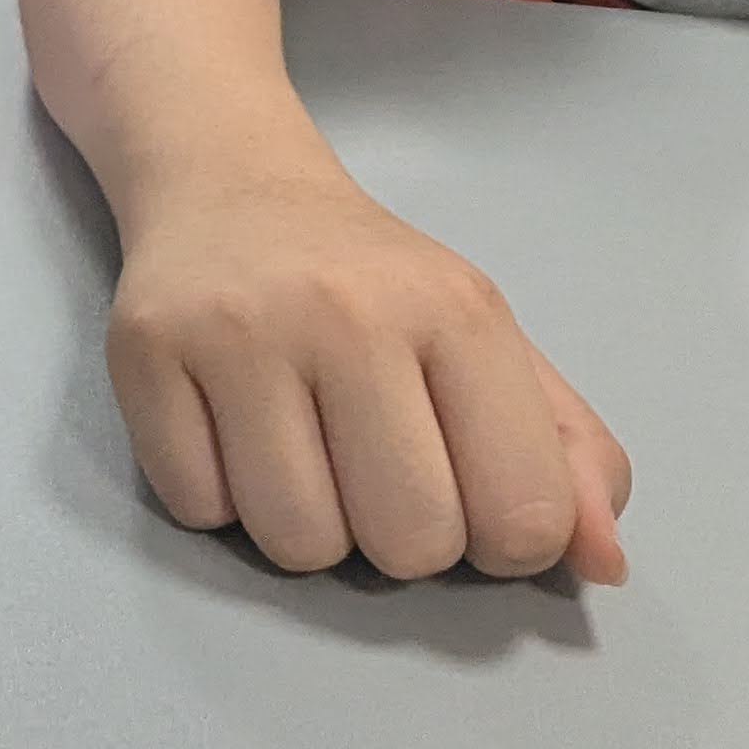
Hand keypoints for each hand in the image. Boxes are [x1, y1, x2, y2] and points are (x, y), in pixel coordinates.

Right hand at [104, 165, 628, 583]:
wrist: (228, 183)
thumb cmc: (373, 283)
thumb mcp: (491, 345)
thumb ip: (565, 454)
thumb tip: (604, 565)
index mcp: (456, 310)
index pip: (520, 516)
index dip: (505, 543)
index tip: (472, 496)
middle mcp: (348, 313)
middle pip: (409, 544)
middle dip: (402, 540)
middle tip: (378, 471)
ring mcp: (238, 331)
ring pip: (298, 544)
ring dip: (308, 526)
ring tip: (304, 450)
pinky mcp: (145, 351)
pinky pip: (201, 512)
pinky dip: (222, 497)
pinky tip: (232, 429)